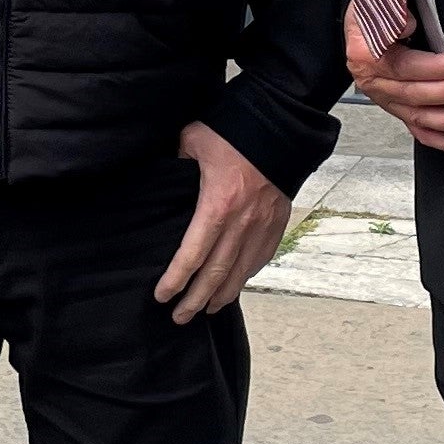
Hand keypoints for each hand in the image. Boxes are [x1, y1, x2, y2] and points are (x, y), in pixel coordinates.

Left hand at [156, 122, 291, 324]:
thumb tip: (162, 176)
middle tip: (179, 318)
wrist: (282, 125)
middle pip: (216, 274)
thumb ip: (175, 163)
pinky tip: (233, 285)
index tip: (161, 296)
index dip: (176, 280)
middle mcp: (242, 223)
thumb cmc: (234, 131)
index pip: (192, 254)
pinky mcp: (277, 223)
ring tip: (205, 309)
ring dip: (221, 296)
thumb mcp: (193, 141)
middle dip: (195, 300)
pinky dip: (244, 277)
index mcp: (217, 205)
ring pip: (240, 273)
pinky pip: (260, 259)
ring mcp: (263, 226)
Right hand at [347, 12, 443, 155]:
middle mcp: (371, 81)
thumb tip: (408, 25)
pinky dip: (441, 140)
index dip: (435, 68)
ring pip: (417, 117)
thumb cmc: (377, 4)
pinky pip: (417, 130)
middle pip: (412, 94)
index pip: (403, 66)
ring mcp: (384, 98)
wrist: (366, 16)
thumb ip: (391, 10)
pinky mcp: (396, 108)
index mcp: (365, 53)